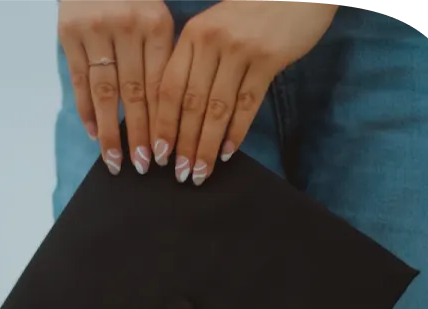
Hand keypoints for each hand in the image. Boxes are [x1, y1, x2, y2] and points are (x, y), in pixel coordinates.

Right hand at [58, 0, 173, 174]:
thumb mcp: (157, 18)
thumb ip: (161, 59)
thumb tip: (165, 115)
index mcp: (156, 25)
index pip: (160, 85)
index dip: (162, 123)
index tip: (164, 152)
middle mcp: (126, 28)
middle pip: (134, 94)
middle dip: (139, 135)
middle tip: (143, 166)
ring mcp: (94, 32)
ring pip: (105, 92)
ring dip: (110, 131)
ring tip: (115, 160)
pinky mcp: (69, 35)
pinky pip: (79, 81)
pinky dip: (86, 110)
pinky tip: (94, 133)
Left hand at [152, 0, 338, 183]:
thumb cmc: (250, 13)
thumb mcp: (214, 29)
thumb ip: (196, 62)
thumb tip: (181, 113)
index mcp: (192, 36)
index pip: (169, 88)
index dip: (163, 125)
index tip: (159, 154)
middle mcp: (211, 42)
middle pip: (191, 104)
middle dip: (184, 144)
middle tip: (180, 173)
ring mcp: (240, 50)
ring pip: (218, 109)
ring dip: (208, 146)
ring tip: (201, 172)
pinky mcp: (268, 59)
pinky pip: (247, 104)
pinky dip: (236, 132)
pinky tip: (228, 153)